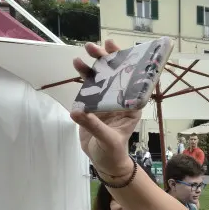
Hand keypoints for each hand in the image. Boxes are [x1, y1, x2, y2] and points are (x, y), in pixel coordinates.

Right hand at [71, 40, 141, 177]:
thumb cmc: (113, 151)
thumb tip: (77, 111)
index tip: (116, 48)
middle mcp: (120, 99)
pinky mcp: (92, 105)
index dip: (125, 62)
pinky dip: (83, 77)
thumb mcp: (107, 139)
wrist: (103, 161)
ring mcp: (105, 101)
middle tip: (93, 47)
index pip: (130, 80)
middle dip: (105, 60)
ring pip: (99, 79)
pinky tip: (77, 66)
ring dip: (91, 67)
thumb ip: (94, 125)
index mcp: (131, 105)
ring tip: (81, 56)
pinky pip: (88, 88)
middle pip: (114, 75)